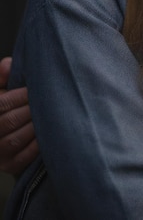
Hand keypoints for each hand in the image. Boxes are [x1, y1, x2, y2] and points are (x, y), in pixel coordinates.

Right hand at [0, 57, 38, 173]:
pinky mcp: (9, 166)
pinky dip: (36, 145)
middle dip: (30, 109)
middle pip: (8, 121)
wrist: (11, 134)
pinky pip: (23, 157)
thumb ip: (2, 76)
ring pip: (15, 140)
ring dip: (34, 127)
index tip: (35, 89)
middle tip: (48, 101)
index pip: (1, 103)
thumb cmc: (10, 105)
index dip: (19, 95)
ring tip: (50, 115)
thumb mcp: (2, 89)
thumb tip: (8, 64)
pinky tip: (48, 134)